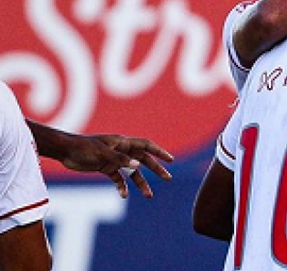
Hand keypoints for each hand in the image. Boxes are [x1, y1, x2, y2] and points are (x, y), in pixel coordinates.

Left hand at [59, 133, 173, 198]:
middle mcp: (122, 150)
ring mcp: (115, 160)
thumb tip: (137, 164)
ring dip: (141, 183)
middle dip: (156, 169)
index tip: (170, 160)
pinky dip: (122, 186)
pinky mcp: (106, 168)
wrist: (64, 151)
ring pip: (133, 172)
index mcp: (123, 142)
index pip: (146, 145)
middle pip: (143, 160)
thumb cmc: (83, 147)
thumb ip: (119, 159)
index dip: (159, 152)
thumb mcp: (101, 152)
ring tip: (149, 195)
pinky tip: (123, 195)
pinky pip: (119, 179)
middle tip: (168, 178)